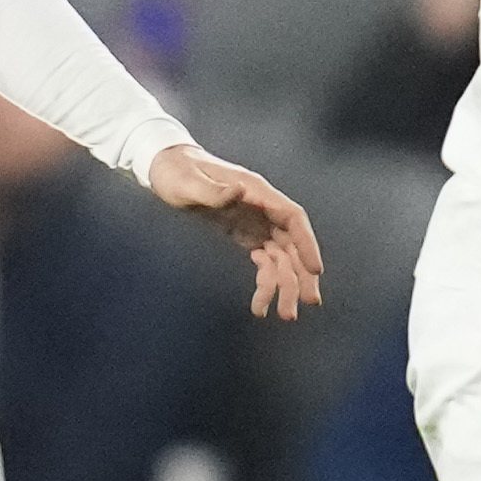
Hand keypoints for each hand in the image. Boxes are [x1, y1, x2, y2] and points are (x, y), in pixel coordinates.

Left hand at [145, 143, 324, 320]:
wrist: (165, 167)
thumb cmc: (176, 171)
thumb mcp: (188, 182)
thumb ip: (214, 191)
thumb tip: (240, 192)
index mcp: (256, 192)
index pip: (293, 218)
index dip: (307, 244)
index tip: (314, 270)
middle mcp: (262, 207)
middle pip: (292, 243)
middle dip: (301, 274)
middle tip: (308, 303)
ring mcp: (256, 221)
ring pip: (281, 257)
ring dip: (285, 285)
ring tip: (283, 313)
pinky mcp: (246, 233)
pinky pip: (265, 261)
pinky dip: (266, 282)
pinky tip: (260, 303)